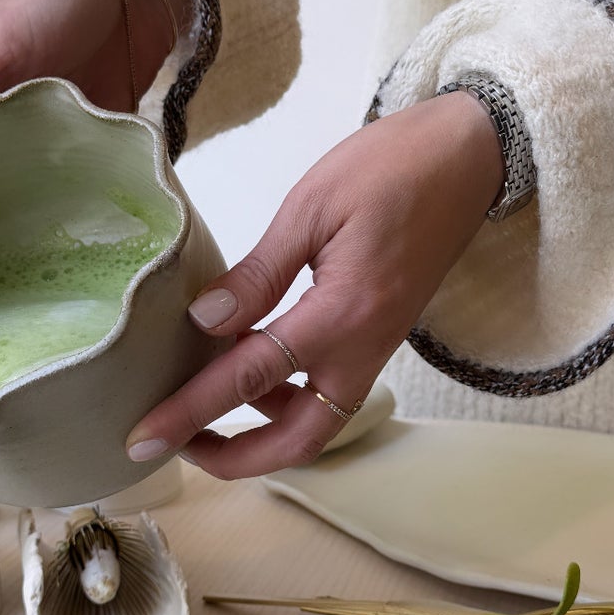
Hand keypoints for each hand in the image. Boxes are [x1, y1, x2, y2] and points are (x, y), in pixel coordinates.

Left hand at [125, 92, 504, 477]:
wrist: (471, 156)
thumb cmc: (393, 166)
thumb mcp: (312, 206)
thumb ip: (259, 272)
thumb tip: (204, 321)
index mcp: (341, 314)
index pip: (248, 378)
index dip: (188, 411)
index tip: (142, 436)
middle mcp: (362, 348)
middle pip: (296, 440)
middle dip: (234, 458)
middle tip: (174, 443)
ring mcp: (376, 348)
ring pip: (317, 425)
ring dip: (262, 435)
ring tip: (203, 412)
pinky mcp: (380, 337)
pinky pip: (331, 393)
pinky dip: (287, 402)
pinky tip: (252, 372)